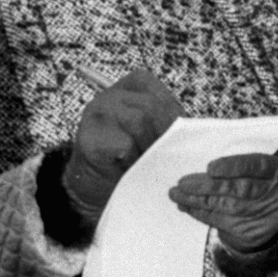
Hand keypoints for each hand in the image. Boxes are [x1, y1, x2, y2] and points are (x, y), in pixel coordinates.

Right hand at [62, 68, 183, 222]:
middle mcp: (109, 95)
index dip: (172, 116)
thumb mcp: (149, 132)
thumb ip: (165, 122)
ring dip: (146, 148)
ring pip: (138, 121)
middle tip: (160, 154)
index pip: (159, 93)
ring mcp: (96, 114)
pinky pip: (124, 144)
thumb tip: (189, 128)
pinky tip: (125, 167)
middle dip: (162, 134)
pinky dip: (131, 160)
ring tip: (141, 160)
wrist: (93, 187)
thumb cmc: (127, 159)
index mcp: (127, 89)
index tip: (173, 137)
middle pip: (151, 106)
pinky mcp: (88, 137)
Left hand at [170, 151, 277, 259]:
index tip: (210, 168)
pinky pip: (220, 221)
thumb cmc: (262, 179)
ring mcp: (261, 216)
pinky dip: (200, 213)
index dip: (233, 167)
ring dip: (197, 201)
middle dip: (208, 187)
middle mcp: (272, 195)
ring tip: (176, 194)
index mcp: (277, 171)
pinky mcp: (249, 233)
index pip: (256, 166)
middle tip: (183, 184)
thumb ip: (236, 166)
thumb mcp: (259, 166)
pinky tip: (186, 206)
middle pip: (238, 190)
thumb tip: (202, 172)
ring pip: (225, 207)